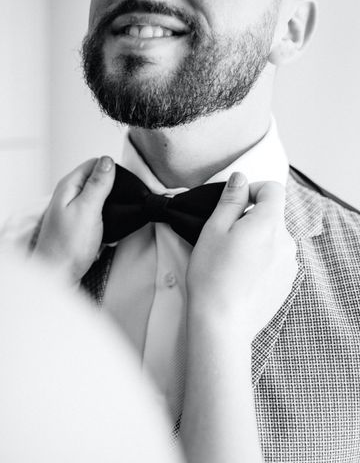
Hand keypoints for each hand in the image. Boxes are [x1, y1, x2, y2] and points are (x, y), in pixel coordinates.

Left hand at [33, 157, 114, 282]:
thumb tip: (107, 161)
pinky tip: (110, 229)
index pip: (94, 164)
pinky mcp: (77, 226)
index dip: (111, 171)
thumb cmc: (67, 246)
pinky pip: (97, 215)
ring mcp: (72, 211)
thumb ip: (97, 184)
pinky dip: (105, 220)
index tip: (124, 185)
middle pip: (96, 180)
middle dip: (112, 189)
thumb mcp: (87, 209)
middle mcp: (68, 195)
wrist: (57, 277)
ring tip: (117, 217)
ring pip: (98, 198)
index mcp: (68, 186)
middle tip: (123, 203)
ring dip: (111, 206)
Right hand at [182, 173, 296, 462]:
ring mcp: (289, 264)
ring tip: (230, 261)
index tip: (233, 205)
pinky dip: (260, 261)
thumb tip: (240, 178)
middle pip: (272, 216)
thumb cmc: (211, 274)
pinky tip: (239, 276)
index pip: (273, 189)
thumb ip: (230, 200)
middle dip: (249, 219)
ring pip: (272, 239)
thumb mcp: (213, 230)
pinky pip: (275, 260)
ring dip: (255, 241)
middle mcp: (286, 241)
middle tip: (223, 238)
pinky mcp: (286, 282)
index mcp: (268, 223)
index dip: (252, 190)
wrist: (221, 321)